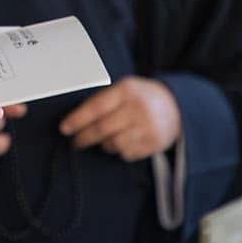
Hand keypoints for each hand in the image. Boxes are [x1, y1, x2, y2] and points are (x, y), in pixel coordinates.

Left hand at [59, 77, 179, 161]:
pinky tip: (123, 142)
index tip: (65, 128)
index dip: (78, 119)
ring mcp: (148, 126)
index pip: (96, 106)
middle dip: (84, 137)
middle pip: (102, 128)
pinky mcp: (154, 143)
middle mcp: (138, 108)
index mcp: (127, 90)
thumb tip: (76, 118)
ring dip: (104, 144)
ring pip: (113, 144)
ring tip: (105, 139)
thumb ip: (104, 100)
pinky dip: (120, 151)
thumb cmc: (142, 97)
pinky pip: (127, 154)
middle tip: (76, 142)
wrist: (176, 106)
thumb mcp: (125, 88)